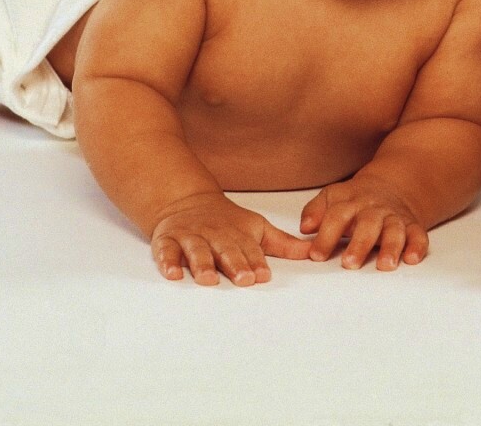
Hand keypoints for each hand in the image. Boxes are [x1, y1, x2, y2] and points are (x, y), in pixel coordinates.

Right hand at [150, 193, 310, 285]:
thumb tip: (315, 252)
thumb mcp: (257, 228)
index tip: (263, 275)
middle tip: (243, 279)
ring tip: (208, 280)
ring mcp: (190, 236)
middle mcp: (215, 234)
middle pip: (225, 249)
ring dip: (202, 264)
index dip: (256, 261)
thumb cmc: (227, 221)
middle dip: (234, 264)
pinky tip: (173, 274)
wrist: (186, 200)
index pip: (249, 248)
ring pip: (197, 250)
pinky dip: (168, 262)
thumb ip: (283, 244)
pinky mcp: (167, 240)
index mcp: (238, 232)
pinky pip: (166, 251)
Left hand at [299, 176, 428, 270]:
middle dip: (360, 244)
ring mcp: (394, 217)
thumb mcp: (333, 197)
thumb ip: (315, 210)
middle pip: (368, 224)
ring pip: (394, 230)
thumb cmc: (355, 200)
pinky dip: (417, 246)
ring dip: (391, 247)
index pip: (337, 216)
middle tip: (350, 263)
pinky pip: (418, 234)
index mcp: (351, 201)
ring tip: (385, 265)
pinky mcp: (412, 225)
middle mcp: (374, 209)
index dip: (326, 236)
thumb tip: (305, 228)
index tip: (316, 255)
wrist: (392, 185)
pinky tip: (412, 258)